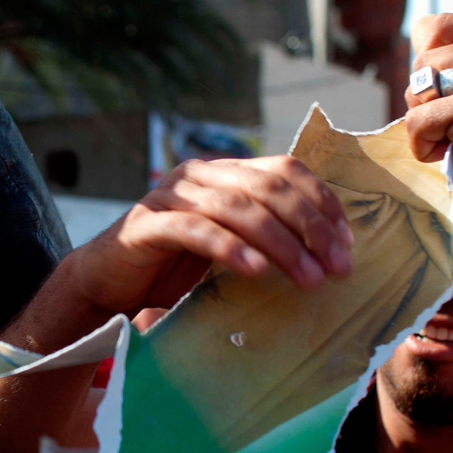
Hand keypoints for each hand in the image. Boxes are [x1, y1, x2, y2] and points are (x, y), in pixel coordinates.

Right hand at [66, 156, 351, 319]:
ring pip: (238, 209)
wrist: (106, 282)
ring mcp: (171, 195)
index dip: (322, 204)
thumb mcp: (228, 245)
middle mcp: (199, 174)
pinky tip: (257, 273)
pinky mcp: (148, 224)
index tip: (347, 245)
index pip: (286, 171)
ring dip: (281, 245)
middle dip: (310, 228)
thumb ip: (265, 233)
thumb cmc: (173, 267)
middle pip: (268, 187)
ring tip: (308, 279)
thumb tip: (331, 251)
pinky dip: (231, 250)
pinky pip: (197, 231)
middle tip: (336, 269)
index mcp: (224, 171)